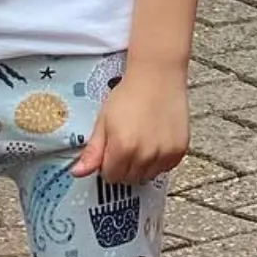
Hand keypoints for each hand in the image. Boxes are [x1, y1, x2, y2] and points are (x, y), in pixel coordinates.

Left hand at [72, 66, 188, 186]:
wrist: (158, 77)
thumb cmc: (128, 95)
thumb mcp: (104, 121)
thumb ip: (93, 151)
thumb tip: (77, 173)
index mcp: (122, 148)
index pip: (110, 177)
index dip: (107, 165)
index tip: (110, 151)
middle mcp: (145, 155)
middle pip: (129, 179)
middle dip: (123, 167)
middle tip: (125, 144)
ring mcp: (165, 154)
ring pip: (148, 176)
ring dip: (141, 166)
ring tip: (140, 141)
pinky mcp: (179, 150)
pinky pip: (165, 168)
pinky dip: (158, 161)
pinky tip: (154, 141)